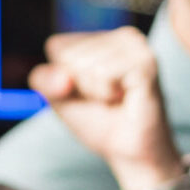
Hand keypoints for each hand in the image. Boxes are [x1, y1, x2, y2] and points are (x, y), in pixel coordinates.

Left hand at [27, 28, 184, 189]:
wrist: (130, 152)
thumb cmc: (100, 123)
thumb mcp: (60, 100)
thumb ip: (45, 81)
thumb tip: (61, 76)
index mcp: (101, 39)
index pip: (56, 47)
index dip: (62, 79)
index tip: (87, 93)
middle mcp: (120, 36)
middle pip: (70, 56)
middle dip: (81, 87)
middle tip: (105, 100)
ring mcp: (135, 45)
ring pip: (86, 64)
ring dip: (96, 92)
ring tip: (116, 99)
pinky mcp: (145, 60)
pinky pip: (103, 73)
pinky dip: (107, 93)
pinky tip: (125, 97)